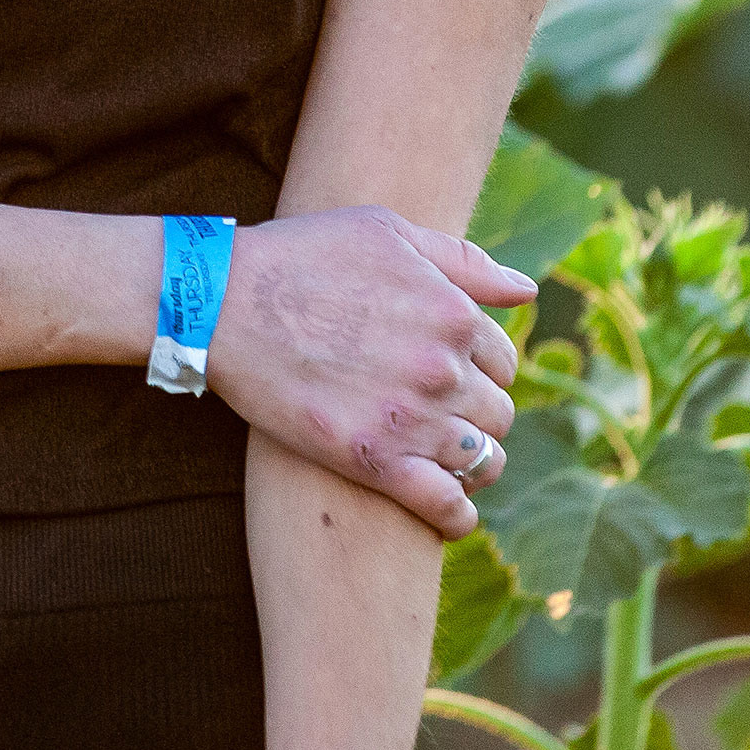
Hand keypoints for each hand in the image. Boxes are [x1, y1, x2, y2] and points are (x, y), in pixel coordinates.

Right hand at [204, 206, 526, 535]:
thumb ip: (463, 261)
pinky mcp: (372, 461)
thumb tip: (525, 291)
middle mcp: (444, 369)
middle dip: (476, 414)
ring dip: (473, 463)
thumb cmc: (301, 256)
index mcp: (454, 314)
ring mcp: (411, 418)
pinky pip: (445, 505)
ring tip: (450, 463)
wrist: (224, 301)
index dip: (480, 368)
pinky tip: (451, 514)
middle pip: (496, 411)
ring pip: (480, 459)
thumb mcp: (388, 234)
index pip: (503, 360)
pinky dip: (456, 515)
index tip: (453, 376)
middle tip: (443, 416)